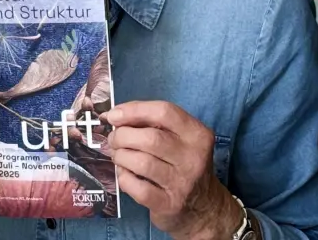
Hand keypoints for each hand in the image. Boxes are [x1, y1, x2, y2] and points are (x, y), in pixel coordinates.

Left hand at [105, 101, 240, 239]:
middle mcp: (193, 157)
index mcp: (197, 134)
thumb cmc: (184, 165)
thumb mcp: (182, 140)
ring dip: (120, 156)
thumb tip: (117, 115)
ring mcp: (182, 183)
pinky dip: (124, 178)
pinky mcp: (169, 204)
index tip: (114, 115)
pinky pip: (137, 187)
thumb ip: (155, 124)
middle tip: (114, 139)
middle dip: (123, 136)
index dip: (134, 110)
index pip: (164, 112)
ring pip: (141, 162)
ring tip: (118, 156)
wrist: (203, 208)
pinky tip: (125, 175)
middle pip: (150, 138)